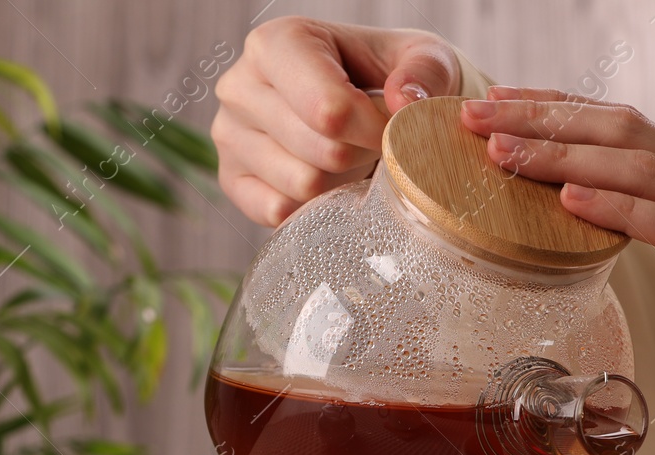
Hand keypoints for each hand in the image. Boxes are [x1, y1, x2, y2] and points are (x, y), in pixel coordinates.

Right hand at [213, 17, 461, 225]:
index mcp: (279, 42)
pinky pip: (279, 211)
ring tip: (348, 154)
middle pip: (321, 151)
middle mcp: (240, 84)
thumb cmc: (392, 76)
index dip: (374, 130)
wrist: (364, 103)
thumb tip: (403, 103)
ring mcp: (228, 134)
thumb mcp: (425, 58)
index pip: (328, 109)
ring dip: (342, 180)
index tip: (393, 128)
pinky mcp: (231, 179)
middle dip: (362, 154)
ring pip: (302, 184)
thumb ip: (425, 71)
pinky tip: (325, 178)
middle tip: (373, 141)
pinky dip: (314, 205)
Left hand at [459, 88, 654, 375]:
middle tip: (472, 114)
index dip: (563, 113)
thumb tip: (643, 237)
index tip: (502, 106)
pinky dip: (622, 206)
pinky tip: (572, 198)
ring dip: (564, 153)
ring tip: (498, 148)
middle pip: (623, 134)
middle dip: (542, 119)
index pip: (630, 134)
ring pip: (643, 167)